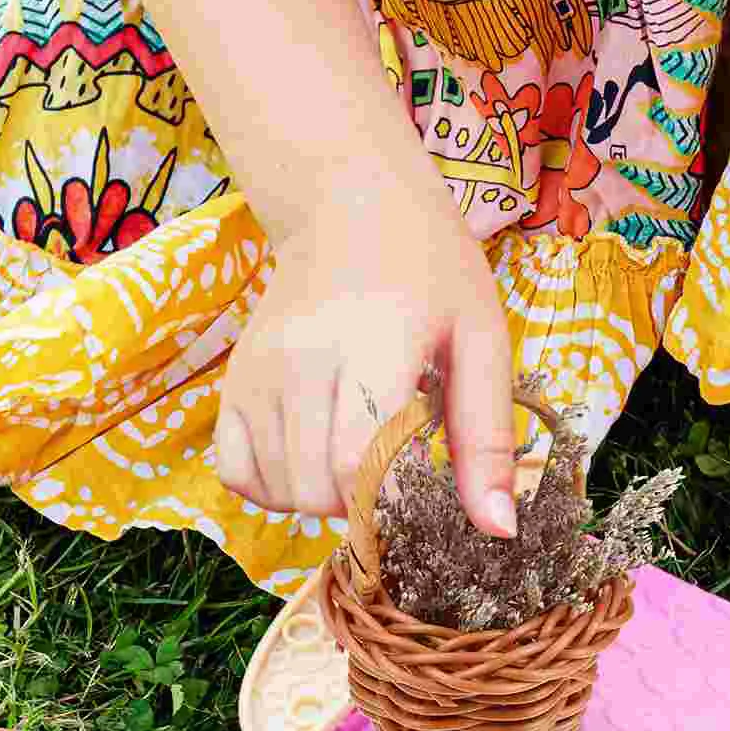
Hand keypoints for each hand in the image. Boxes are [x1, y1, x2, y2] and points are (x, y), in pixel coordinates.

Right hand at [216, 182, 518, 537]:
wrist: (345, 200)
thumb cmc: (429, 269)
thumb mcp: (481, 340)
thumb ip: (487, 438)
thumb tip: (499, 530)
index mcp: (372, 341)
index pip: (356, 460)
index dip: (390, 502)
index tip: (419, 496)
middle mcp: (300, 357)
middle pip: (315, 488)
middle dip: (361, 507)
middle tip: (394, 474)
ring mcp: (256, 371)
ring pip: (277, 490)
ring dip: (322, 499)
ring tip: (356, 458)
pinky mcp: (231, 382)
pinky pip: (235, 473)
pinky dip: (273, 487)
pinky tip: (311, 460)